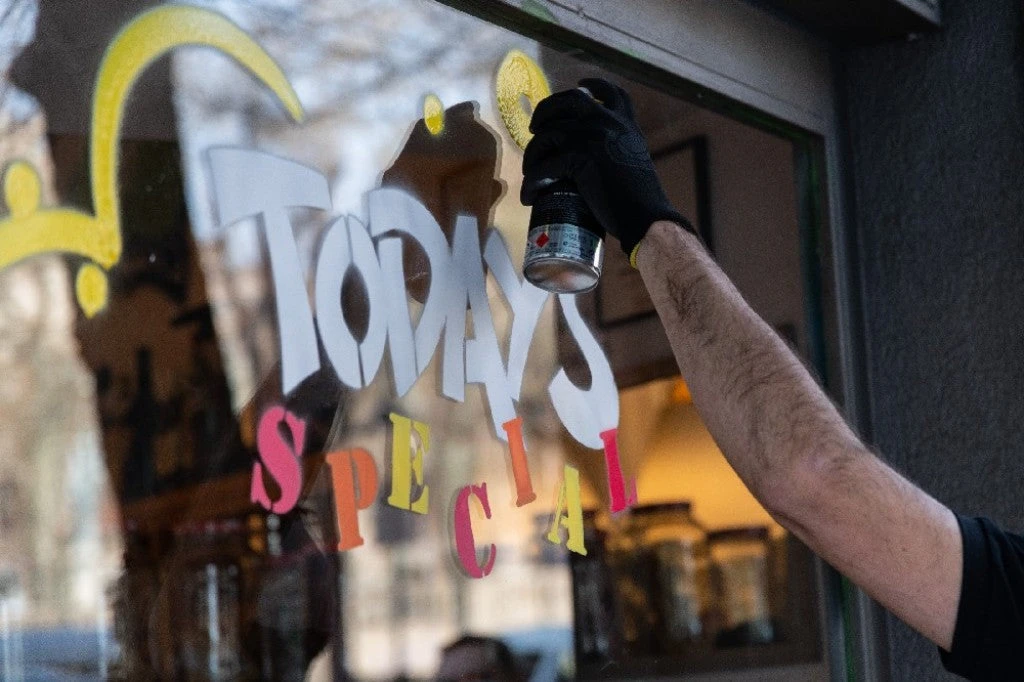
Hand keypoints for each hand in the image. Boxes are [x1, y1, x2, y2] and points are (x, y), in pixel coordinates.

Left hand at [521, 78, 692, 262]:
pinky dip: (532, 182)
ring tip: (529, 172)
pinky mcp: (580, 156)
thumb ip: (618, 146)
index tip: (580, 85)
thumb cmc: (639, 199)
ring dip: (533, 154)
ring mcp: (594, 135)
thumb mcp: (634, 159)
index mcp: (625, 123)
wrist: (645, 215)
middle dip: (546, 110)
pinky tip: (529, 196)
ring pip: (548, 134)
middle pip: (569, 100)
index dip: (594, 85)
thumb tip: (594, 152)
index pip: (612, 92)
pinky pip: (544, 166)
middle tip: (535, 127)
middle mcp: (610, 121)